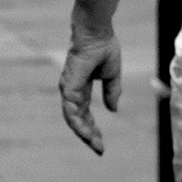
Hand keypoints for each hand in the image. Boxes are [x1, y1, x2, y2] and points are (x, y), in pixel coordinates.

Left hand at [58, 21, 122, 155]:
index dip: (92, 129)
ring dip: (83, 133)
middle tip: (99, 150)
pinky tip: (86, 133)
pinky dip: (77, 122)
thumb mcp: (111, 75)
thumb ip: (111, 92)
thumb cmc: (103, 47)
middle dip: (88, 135)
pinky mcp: (69, 85)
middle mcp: (72, 90)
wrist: (97, 32)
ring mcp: (68, 88)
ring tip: (94, 145)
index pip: (84, 114)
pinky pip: (71, 109)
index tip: (100, 143)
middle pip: (78, 119)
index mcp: (81, 88)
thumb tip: (113, 110)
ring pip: (73, 118)